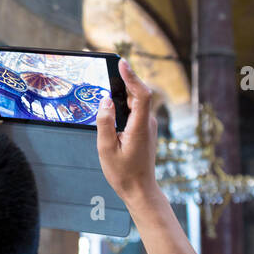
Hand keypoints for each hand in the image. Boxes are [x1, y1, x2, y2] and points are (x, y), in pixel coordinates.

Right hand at [96, 58, 157, 203]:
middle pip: (137, 94)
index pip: (141, 94)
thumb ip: (105, 122)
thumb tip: (105, 100)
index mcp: (140, 127)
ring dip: (122, 91)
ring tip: (105, 80)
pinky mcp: (144, 129)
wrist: (140, 190)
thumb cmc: (123, 173)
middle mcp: (148, 123)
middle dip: (123, 78)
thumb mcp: (106, 149)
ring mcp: (148, 126)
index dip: (132, 77)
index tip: (121, 63)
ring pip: (135, 102)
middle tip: (106, 65)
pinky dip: (123, 103)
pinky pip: (134, 110)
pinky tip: (110, 104)